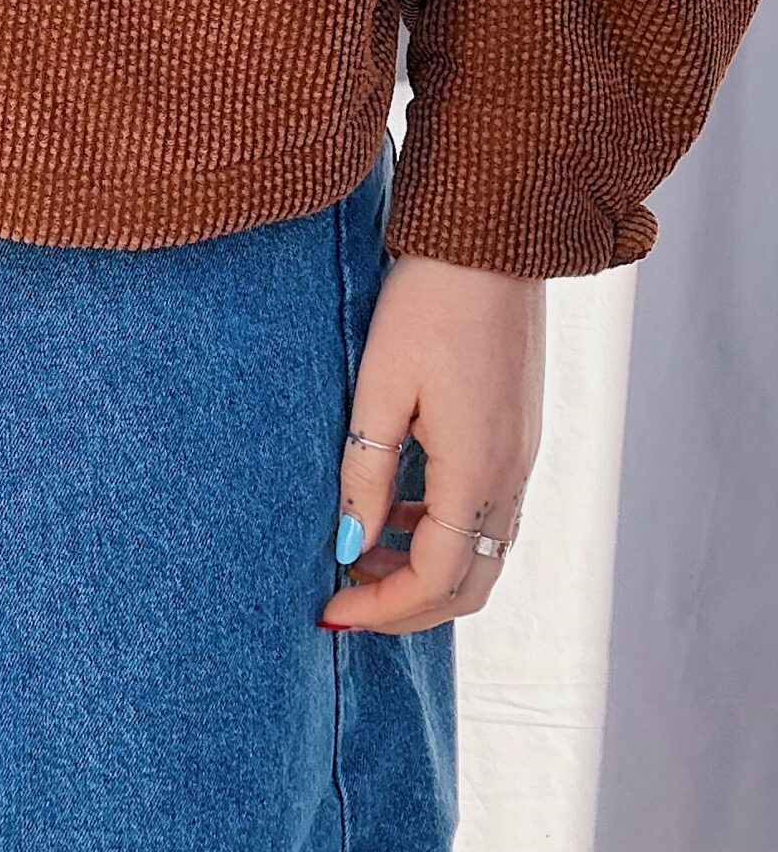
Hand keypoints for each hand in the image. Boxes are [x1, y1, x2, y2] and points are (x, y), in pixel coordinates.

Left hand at [318, 252, 544, 632]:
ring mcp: (523, 455)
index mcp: (477, 471)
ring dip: (425, 569)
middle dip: (407, 607)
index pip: (437, 580)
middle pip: (470, 584)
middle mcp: (512, 475)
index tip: (328, 612)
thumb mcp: (379, 388)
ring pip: (483, 552)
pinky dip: (444, 531)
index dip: (381, 609)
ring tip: (360, 553)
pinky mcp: (519, 434)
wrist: (492, 240)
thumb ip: (365, 474)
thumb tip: (350, 549)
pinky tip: (396, 507)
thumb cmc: (428, 303)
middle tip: (345, 600)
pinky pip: (489, 513)